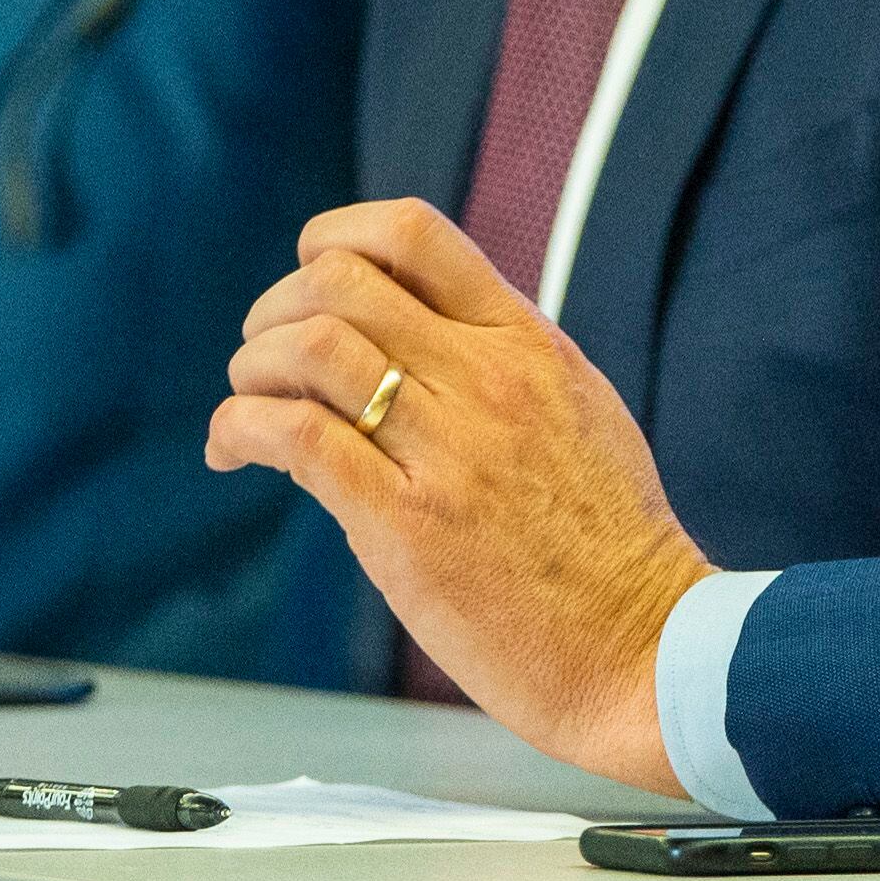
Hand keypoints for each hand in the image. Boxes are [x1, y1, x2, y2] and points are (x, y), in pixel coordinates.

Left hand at [207, 198, 708, 793]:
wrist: (644, 647)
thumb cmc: (608, 545)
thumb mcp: (575, 409)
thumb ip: (502, 361)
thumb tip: (412, 334)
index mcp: (528, 344)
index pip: (412, 233)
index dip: (336, 239)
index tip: (312, 283)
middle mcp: (487, 380)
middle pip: (339, 282)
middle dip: (274, 311)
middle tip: (263, 359)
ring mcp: (449, 451)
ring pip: (310, 348)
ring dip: (251, 370)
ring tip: (250, 408)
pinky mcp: (409, 527)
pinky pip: (299, 438)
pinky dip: (243, 429)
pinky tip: (234, 452)